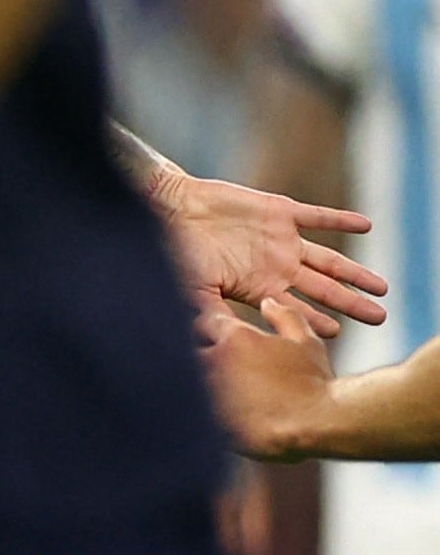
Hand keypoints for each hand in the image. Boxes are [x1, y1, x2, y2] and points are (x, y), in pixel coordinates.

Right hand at [154, 167, 380, 336]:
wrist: (172, 211)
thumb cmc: (177, 253)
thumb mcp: (193, 291)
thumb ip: (212, 315)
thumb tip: (223, 343)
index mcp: (257, 287)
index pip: (295, 311)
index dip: (316, 323)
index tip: (337, 334)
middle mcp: (275, 267)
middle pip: (323, 289)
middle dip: (351, 303)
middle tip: (379, 317)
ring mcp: (281, 240)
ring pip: (328, 259)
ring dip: (355, 272)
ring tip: (381, 287)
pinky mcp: (280, 211)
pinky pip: (318, 217)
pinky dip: (341, 220)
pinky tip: (366, 225)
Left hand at [197, 290, 341, 460]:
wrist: (316, 423)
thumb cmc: (314, 383)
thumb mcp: (305, 342)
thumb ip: (284, 317)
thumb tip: (268, 303)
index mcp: (234, 336)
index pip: (203, 321)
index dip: (206, 328)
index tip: (207, 335)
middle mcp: (213, 359)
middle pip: (183, 347)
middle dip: (189, 350)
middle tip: (197, 361)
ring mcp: (205, 389)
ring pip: (178, 377)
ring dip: (183, 378)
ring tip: (192, 386)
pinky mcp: (203, 416)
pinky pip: (183, 406)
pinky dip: (187, 405)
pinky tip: (195, 410)